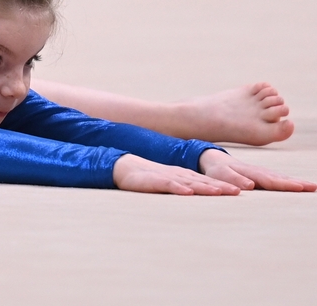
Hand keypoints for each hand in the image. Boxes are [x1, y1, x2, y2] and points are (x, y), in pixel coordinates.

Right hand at [112, 154, 240, 194]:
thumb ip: (184, 188)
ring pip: (189, 182)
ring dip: (205, 187)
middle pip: (202, 181)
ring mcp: (168, 177)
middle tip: (238, 191)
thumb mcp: (170, 183)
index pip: (206, 181)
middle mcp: (179, 175)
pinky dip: (179, 188)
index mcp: (184, 176)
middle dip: (221, 186)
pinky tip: (188, 192)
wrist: (125, 168)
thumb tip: (199, 197)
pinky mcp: (154, 181)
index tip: (240, 191)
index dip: (223, 185)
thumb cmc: (148, 178)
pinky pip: (168, 185)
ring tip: (220, 191)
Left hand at [199, 149, 316, 191]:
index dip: (284, 184)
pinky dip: (290, 181)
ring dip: (296, 182)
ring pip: (281, 177)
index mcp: (250, 173)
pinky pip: (279, 177)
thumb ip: (233, 179)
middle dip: (297, 183)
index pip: (270, 180)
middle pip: (280, 178)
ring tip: (312, 187)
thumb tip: (249, 186)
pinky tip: (298, 185)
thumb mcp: (221, 174)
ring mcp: (262, 172)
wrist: (214, 159)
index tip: (299, 187)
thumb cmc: (216, 170)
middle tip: (314, 187)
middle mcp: (259, 171)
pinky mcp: (262, 174)